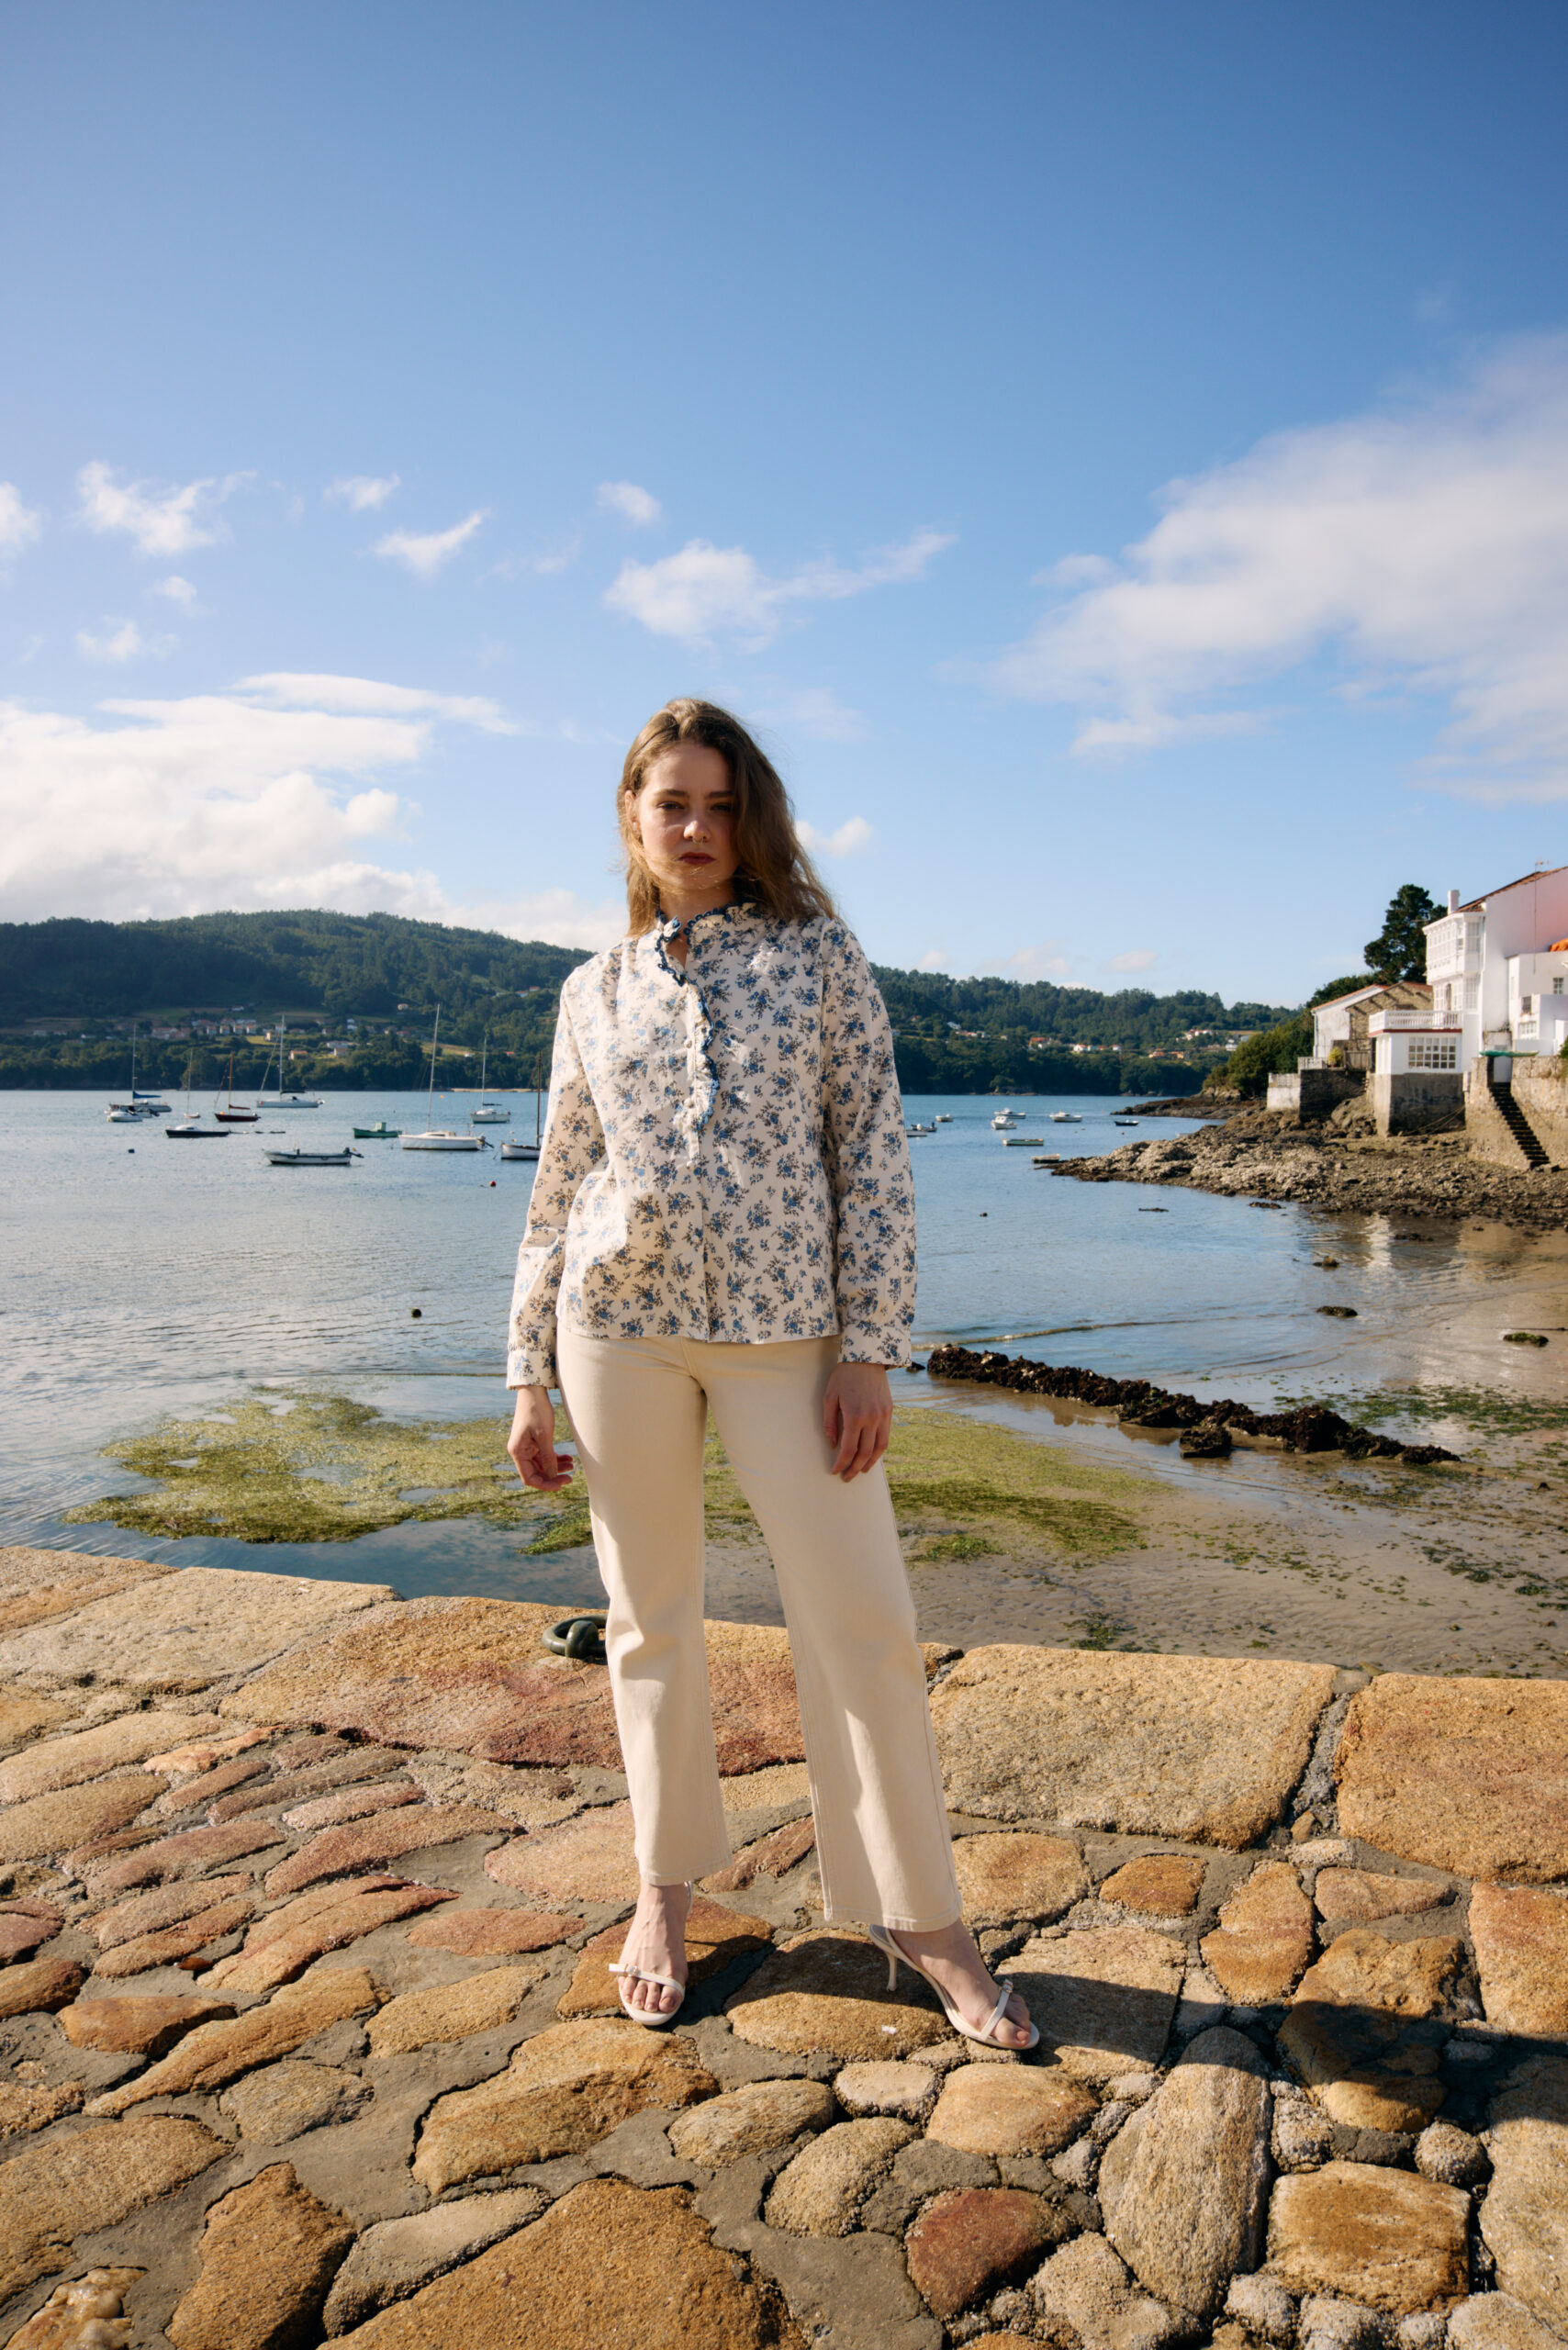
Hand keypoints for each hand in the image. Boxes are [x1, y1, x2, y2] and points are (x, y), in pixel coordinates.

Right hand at [507, 1386, 575, 1491]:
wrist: (533, 1392)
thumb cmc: (536, 1411)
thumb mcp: (544, 1435)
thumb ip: (548, 1457)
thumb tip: (552, 1475)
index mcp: (518, 1452)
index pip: (529, 1478)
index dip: (545, 1484)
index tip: (561, 1484)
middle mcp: (520, 1452)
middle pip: (536, 1473)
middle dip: (553, 1476)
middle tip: (570, 1477)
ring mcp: (527, 1447)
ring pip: (542, 1464)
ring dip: (556, 1467)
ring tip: (572, 1466)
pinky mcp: (534, 1441)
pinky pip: (544, 1455)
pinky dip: (555, 1458)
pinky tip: (568, 1458)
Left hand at [822, 1361, 892, 1481]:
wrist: (866, 1358)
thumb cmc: (843, 1377)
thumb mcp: (829, 1398)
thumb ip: (830, 1423)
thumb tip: (832, 1444)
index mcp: (854, 1416)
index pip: (848, 1449)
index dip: (841, 1463)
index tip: (835, 1471)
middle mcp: (871, 1419)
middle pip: (864, 1453)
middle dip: (854, 1468)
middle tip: (846, 1477)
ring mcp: (883, 1416)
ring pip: (879, 1448)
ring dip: (870, 1463)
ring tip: (861, 1470)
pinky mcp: (889, 1412)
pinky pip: (886, 1436)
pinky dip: (879, 1449)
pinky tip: (871, 1454)